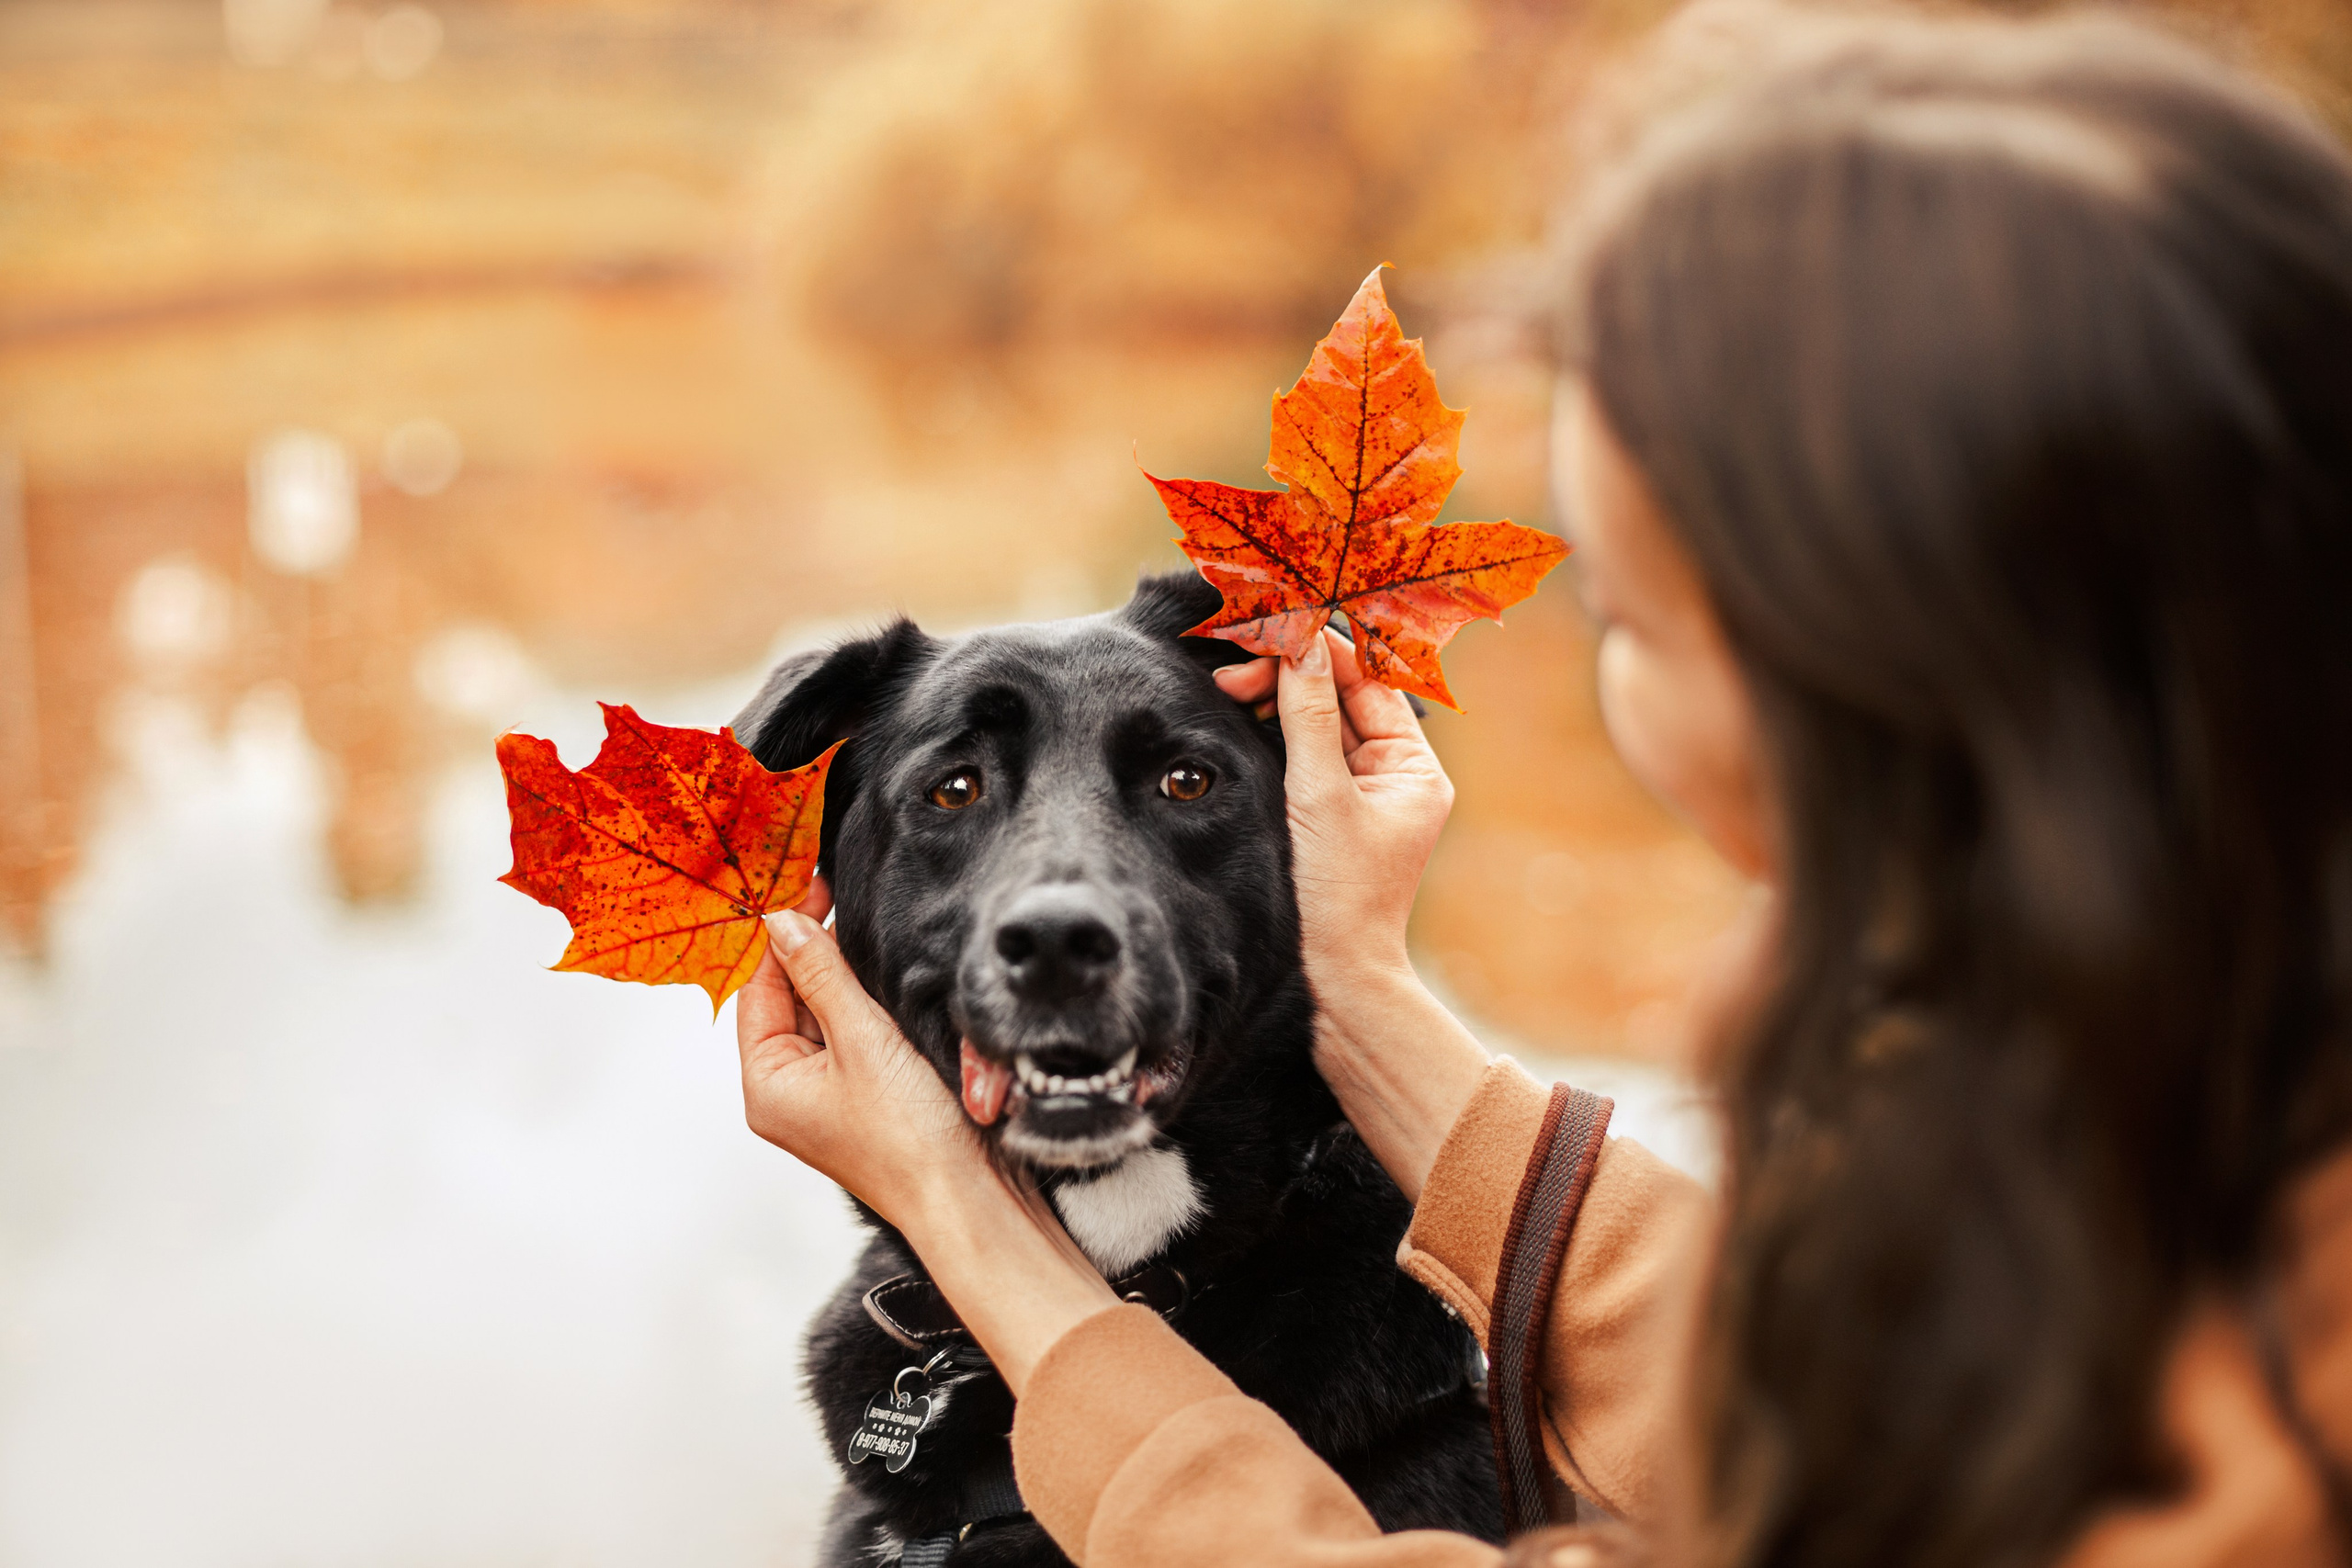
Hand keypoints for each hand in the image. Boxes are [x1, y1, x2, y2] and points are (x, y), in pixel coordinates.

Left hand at [734, 877, 1120, 1391]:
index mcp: (767, 1086)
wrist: (971, 1200)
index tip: (809, 887)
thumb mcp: (862, 1040)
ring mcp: (828, 1096)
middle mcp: (789, 1093)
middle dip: (813, 950)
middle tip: (841, 895)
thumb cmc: (912, 1137)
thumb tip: (782, 922)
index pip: (758, 990)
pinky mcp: (868, 1096)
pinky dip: (865, 1001)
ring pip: (824, 1013)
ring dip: (842, 973)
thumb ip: (822, 975)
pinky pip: (853, 1034)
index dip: (782, 936)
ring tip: (868, 928)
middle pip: (788, 999)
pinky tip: (887, 973)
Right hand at [1212, 629, 1454, 992]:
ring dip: (1275, 698)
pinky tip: (1239, 715)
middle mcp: (1394, 773)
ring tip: (1227, 689)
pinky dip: (1272, 730)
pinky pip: (1303, 752)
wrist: (1332, 981)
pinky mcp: (1330, 811)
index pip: (1369, 680)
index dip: (1320, 648)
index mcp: (1413, 768)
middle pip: (1341, 695)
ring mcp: (1362, 792)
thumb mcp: (1318, 796)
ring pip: (1317, 720)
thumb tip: (1301, 639)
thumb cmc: (1336, 896)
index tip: (1270, 627)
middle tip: (1231, 669)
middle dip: (1289, 672)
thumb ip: (1307, 714)